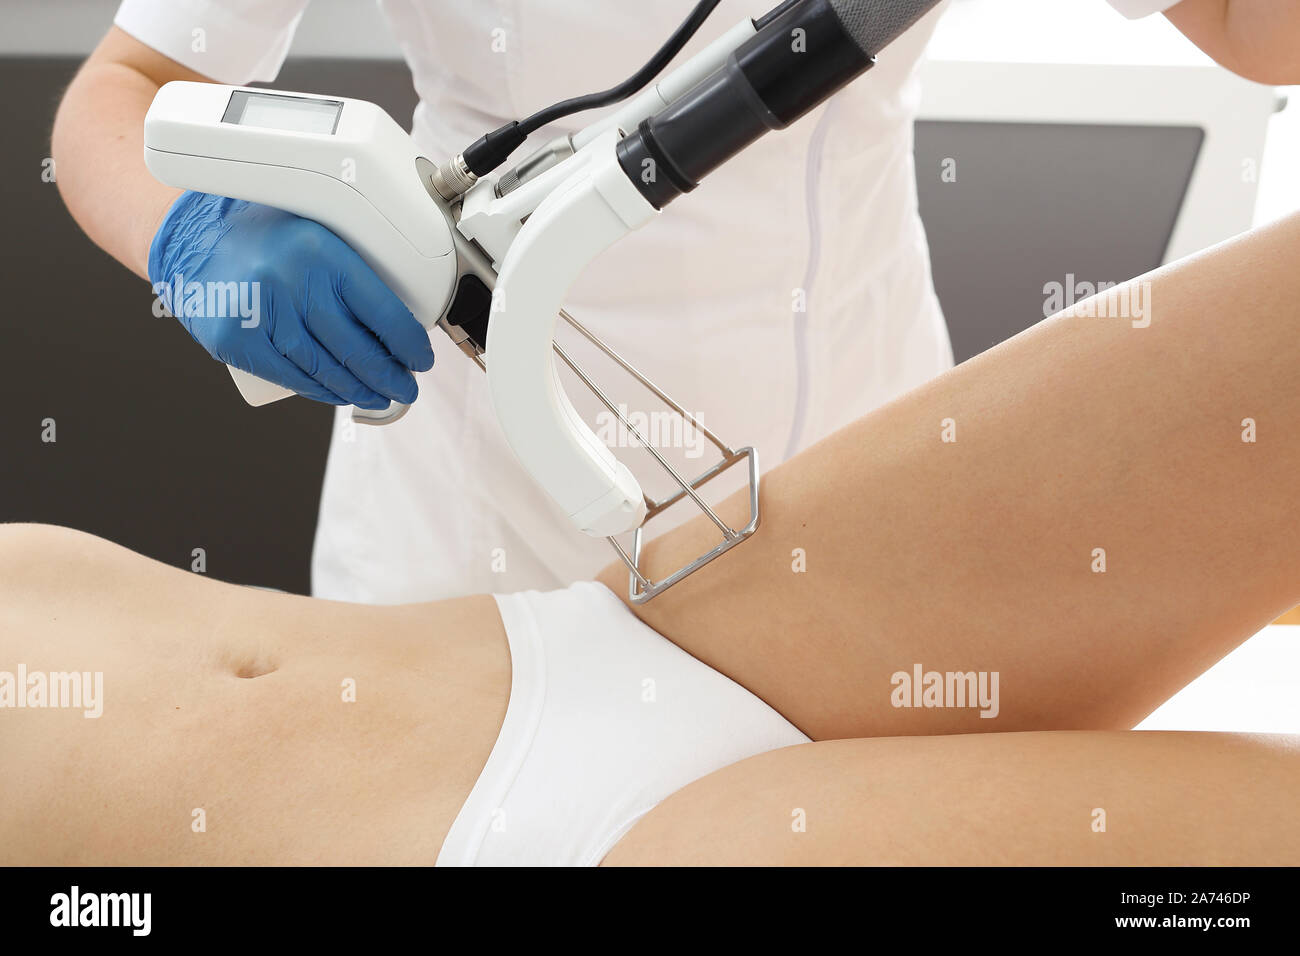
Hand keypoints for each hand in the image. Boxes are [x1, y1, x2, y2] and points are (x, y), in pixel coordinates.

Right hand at [148, 191, 434, 407]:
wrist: (189, 238)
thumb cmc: (263, 236)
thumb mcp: (313, 231)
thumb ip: (352, 263)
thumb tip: (402, 315)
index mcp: (319, 248)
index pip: (382, 310)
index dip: (409, 344)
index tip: (421, 359)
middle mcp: (289, 279)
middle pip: (355, 348)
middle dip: (390, 377)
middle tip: (406, 388)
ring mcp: (258, 312)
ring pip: (324, 368)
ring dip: (359, 391)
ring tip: (380, 397)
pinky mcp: (234, 340)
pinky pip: (290, 376)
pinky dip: (320, 392)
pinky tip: (341, 396)